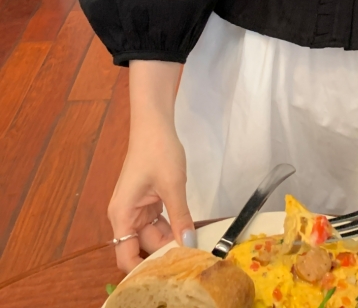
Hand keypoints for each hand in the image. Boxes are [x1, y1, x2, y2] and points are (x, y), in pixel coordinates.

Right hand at [108, 115, 195, 271]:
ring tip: (194, 248)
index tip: (166, 275)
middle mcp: (125, 215)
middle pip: (143, 246)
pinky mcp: (148, 201)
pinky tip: (189, 231)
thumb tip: (189, 245)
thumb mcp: (173, 185)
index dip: (142, 270)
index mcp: (122, 215)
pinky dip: (172, 226)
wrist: (155, 123)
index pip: (125, 255)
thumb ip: (180, 218)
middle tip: (190, 261)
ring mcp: (137, 208)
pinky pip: (158, 221)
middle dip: (163, 253)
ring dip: (171, 240)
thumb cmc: (158, 151)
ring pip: (153, 235)